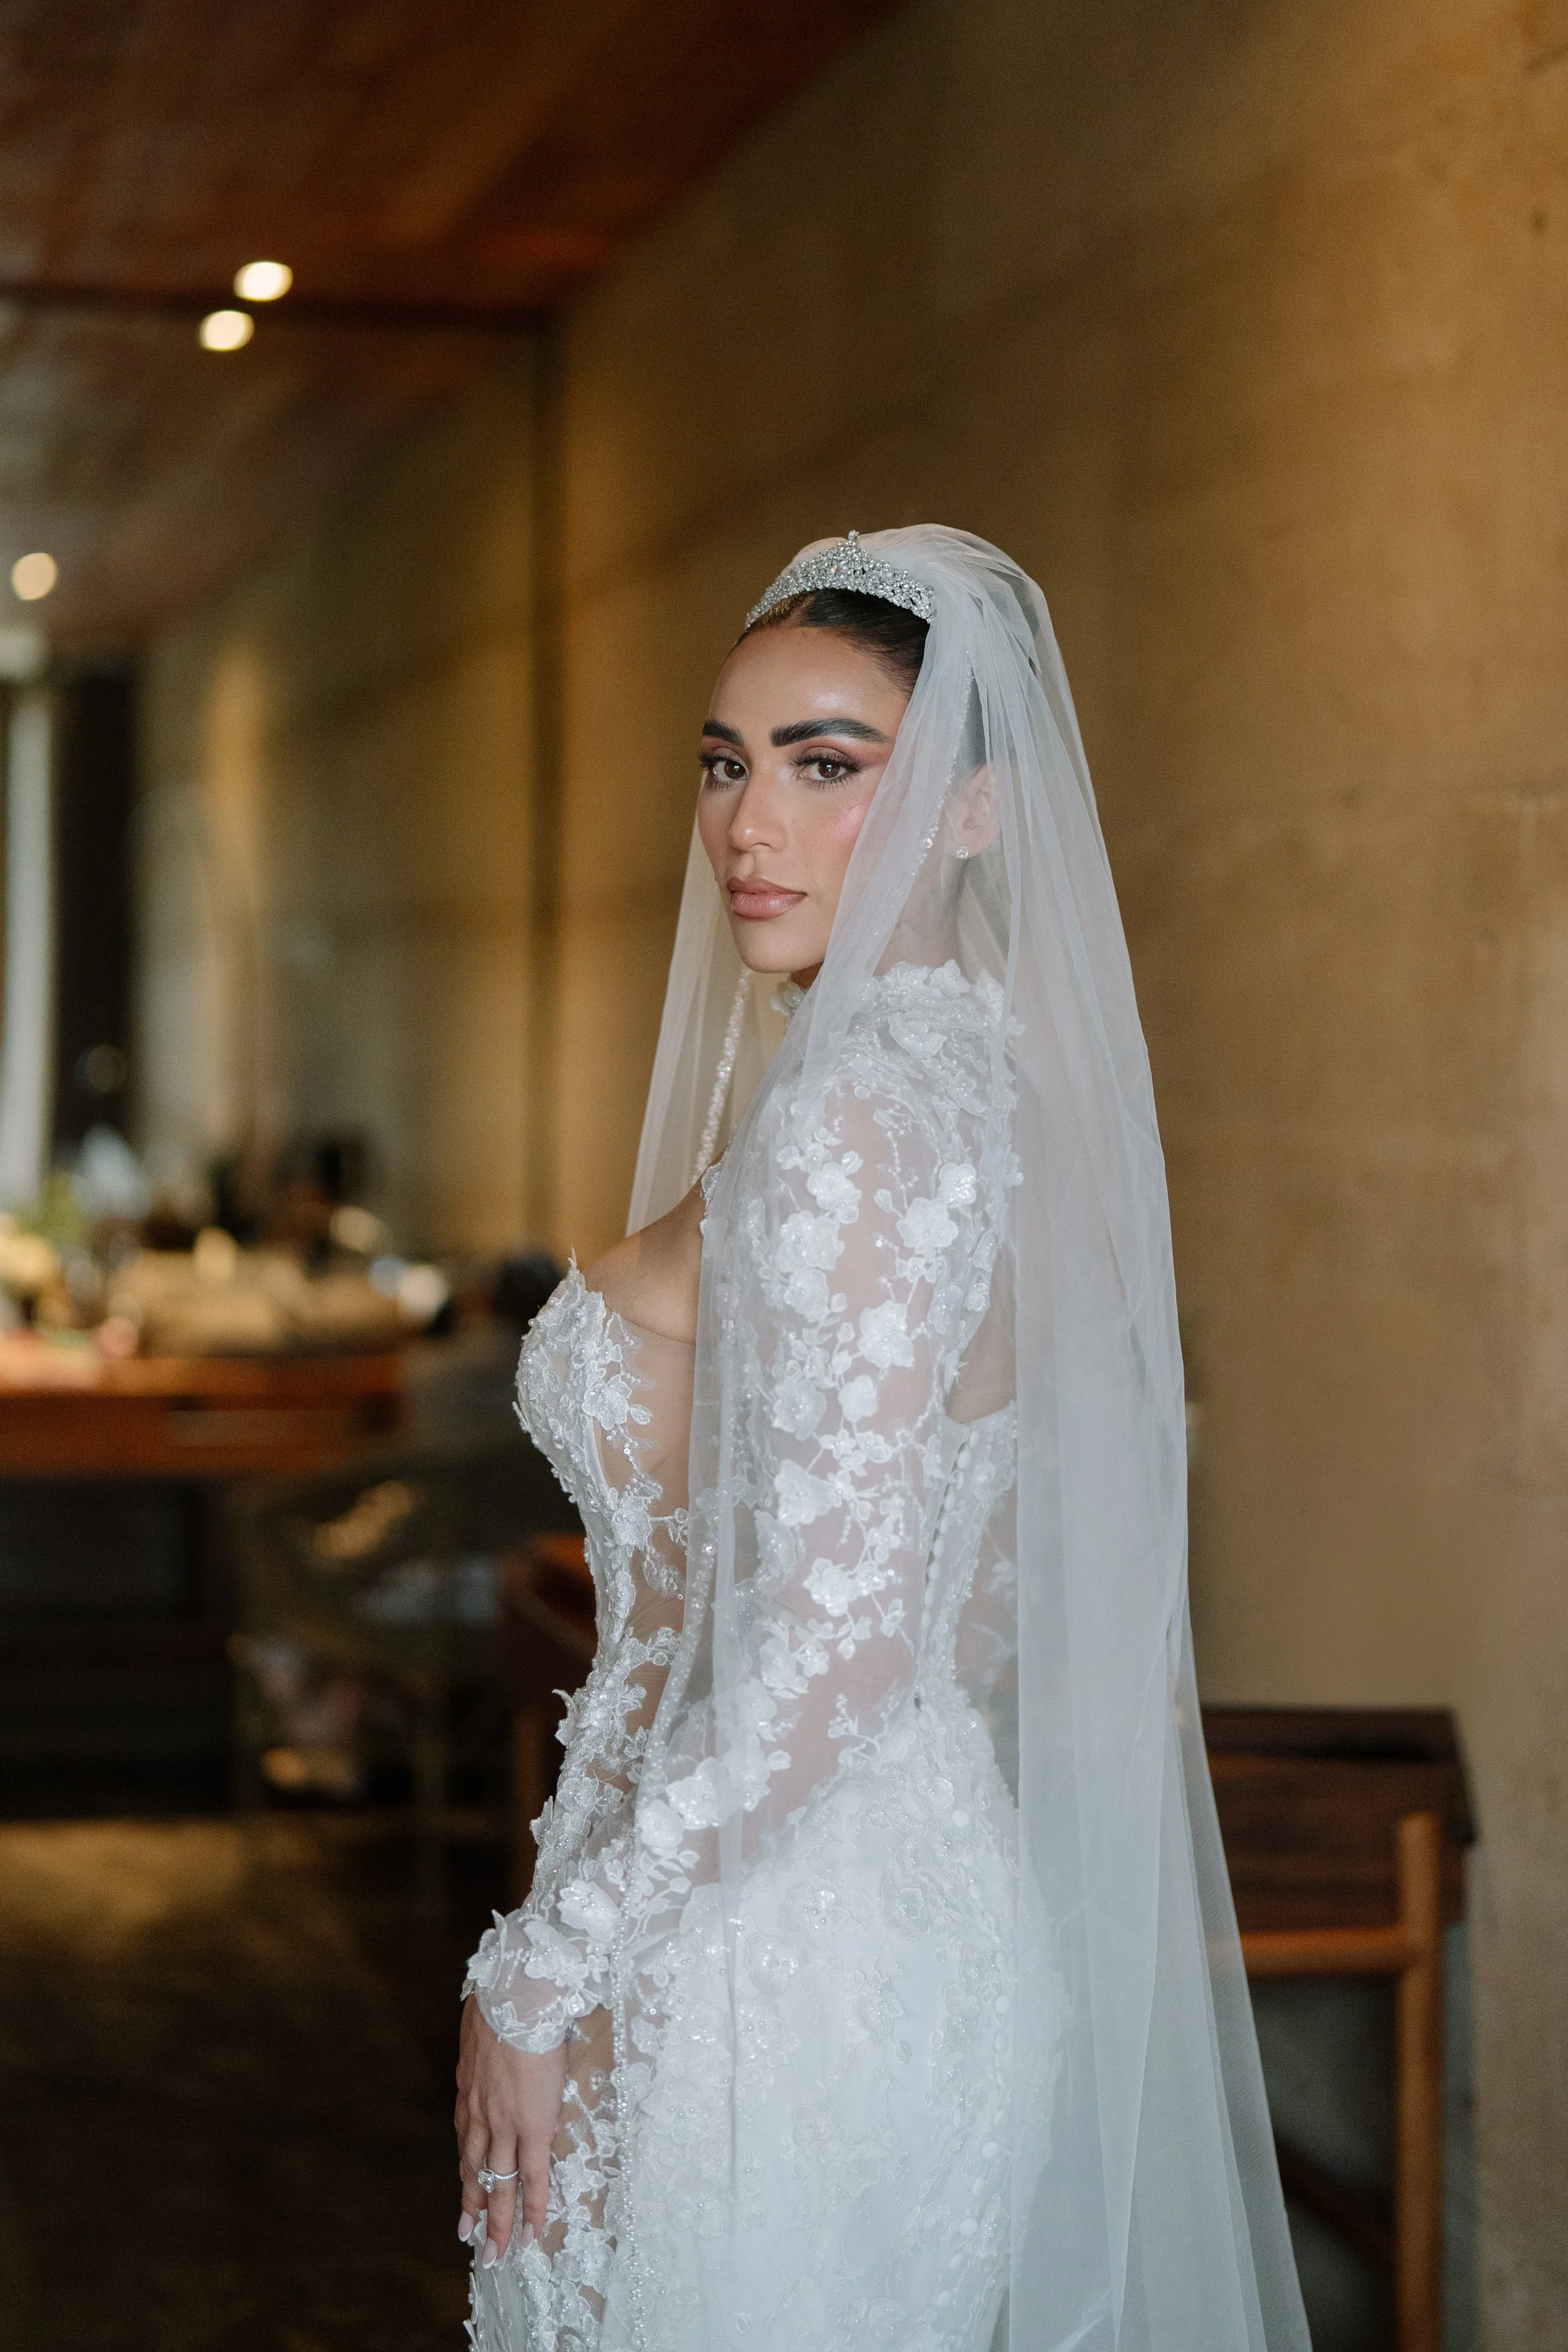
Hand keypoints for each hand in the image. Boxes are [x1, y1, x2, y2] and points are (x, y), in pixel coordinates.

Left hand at [455, 1993, 568, 2267]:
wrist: (518, 1999)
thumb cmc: (503, 1999)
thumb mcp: (481, 2022)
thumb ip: (484, 2037)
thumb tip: (484, 2023)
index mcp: (469, 2091)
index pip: (467, 2141)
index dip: (467, 2169)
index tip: (468, 2192)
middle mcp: (479, 2116)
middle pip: (474, 2172)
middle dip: (474, 2207)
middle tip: (471, 2237)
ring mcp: (503, 2126)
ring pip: (499, 2185)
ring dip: (497, 2221)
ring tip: (496, 2251)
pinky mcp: (532, 2128)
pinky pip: (532, 2178)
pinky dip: (531, 2209)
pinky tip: (532, 2233)